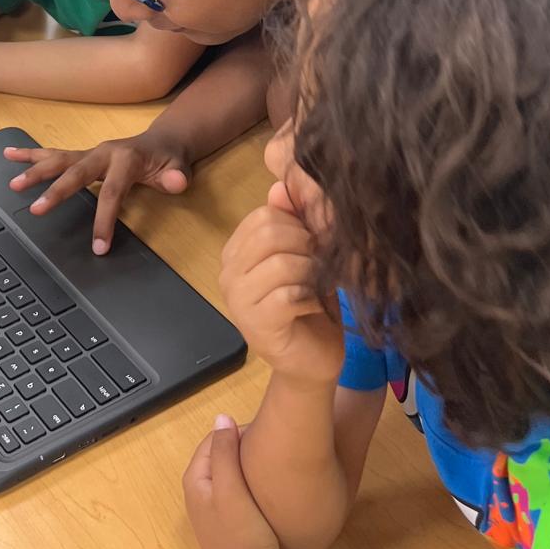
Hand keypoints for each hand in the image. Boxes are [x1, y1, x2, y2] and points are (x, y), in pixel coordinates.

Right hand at [5, 132, 190, 254]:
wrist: (163, 141)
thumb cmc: (168, 160)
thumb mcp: (179, 168)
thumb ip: (177, 176)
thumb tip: (177, 182)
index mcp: (126, 159)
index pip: (112, 192)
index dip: (105, 219)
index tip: (99, 246)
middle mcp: (103, 153)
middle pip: (76, 173)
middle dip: (56, 191)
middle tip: (37, 209)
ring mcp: (90, 153)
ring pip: (58, 160)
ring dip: (36, 172)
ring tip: (14, 184)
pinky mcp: (81, 156)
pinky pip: (53, 154)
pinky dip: (31, 155)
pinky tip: (10, 155)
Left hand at [184, 415, 286, 548]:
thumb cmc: (241, 535)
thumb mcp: (231, 488)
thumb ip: (224, 452)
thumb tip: (221, 417)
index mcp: (194, 482)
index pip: (211, 441)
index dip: (234, 432)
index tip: (261, 431)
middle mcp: (198, 496)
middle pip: (219, 458)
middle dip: (239, 448)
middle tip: (268, 446)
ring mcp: (212, 513)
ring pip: (228, 476)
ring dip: (245, 467)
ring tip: (270, 463)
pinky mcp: (228, 527)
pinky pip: (236, 493)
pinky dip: (249, 485)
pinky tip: (266, 489)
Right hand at [219, 183, 342, 386]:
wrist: (312, 362)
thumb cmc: (310, 306)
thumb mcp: (306, 257)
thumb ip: (294, 222)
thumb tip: (280, 186)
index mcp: (236, 252)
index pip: (265, 215)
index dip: (299, 225)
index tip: (316, 246)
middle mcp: (228, 273)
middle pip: (270, 233)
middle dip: (307, 246)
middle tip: (322, 266)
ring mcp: (237, 301)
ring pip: (281, 262)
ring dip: (312, 273)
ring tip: (319, 286)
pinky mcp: (256, 325)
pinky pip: (288, 295)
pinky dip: (311, 297)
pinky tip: (315, 307)